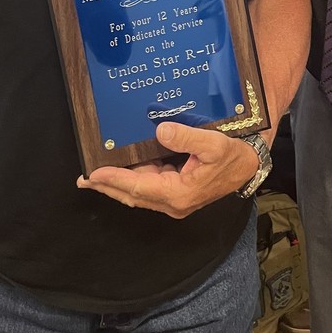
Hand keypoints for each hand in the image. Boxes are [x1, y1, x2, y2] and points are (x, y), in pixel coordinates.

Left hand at [77, 122, 259, 218]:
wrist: (249, 166)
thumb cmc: (233, 156)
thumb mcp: (213, 144)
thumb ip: (187, 138)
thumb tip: (160, 130)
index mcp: (179, 194)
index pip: (139, 187)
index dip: (115, 179)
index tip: (93, 173)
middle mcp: (173, 202)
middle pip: (132, 195)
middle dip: (107, 186)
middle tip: (82, 179)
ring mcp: (174, 198)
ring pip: (138, 192)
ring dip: (117, 183)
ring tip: (94, 174)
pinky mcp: (176, 191)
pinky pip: (148, 185)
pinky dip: (131, 178)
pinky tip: (121, 168)